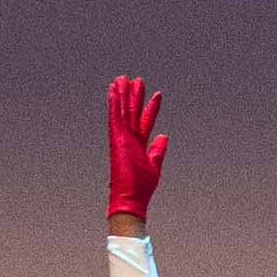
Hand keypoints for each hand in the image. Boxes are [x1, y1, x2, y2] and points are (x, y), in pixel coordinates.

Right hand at [105, 76, 169, 221]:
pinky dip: (114, 102)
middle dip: (134, 96)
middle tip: (135, 79)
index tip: (156, 94)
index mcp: (139, 144)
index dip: (150, 107)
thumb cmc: (141, 186)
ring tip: (123, 78)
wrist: (130, 198)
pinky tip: (113, 90)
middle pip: (132, 112)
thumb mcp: (155, 164)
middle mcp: (129, 138)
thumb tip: (163, 136)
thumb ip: (158, 149)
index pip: (145, 121)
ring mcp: (122, 137)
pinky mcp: (116, 139)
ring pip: (122, 111)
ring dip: (123, 94)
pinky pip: (114, 116)